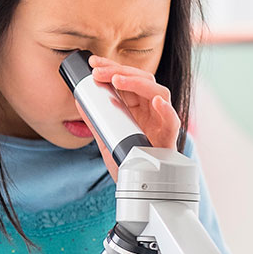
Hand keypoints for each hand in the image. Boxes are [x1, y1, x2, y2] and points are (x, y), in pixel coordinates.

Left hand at [77, 55, 180, 179]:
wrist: (138, 190)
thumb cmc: (127, 164)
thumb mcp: (105, 139)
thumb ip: (96, 120)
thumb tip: (79, 99)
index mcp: (137, 108)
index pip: (127, 80)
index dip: (112, 68)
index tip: (93, 63)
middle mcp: (151, 111)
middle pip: (142, 80)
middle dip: (119, 71)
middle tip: (98, 71)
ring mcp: (161, 123)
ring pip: (159, 93)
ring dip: (138, 83)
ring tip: (117, 80)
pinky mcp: (169, 140)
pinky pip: (173, 122)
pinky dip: (166, 110)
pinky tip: (156, 102)